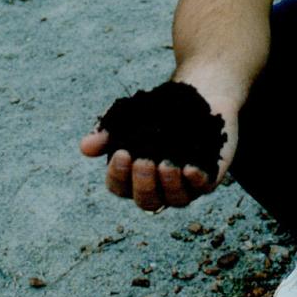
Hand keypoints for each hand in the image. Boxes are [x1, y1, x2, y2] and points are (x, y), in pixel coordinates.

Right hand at [79, 103, 238, 212]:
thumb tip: (86, 148)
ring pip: (176, 200)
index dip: (118, 176)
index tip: (122, 153)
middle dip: (143, 184)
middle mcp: (160, 187)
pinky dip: (196, 181)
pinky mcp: (210, 175)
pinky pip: (204, 187)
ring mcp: (186, 184)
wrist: (196, 94)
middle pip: (147, 202)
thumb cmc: (156, 110)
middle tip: (144, 161)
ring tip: (166, 164)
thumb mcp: (127, 117)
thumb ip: (107, 131)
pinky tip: (190, 168)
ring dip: (169, 185)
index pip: (120, 188)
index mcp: (134, 176)